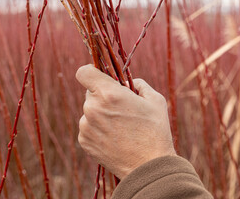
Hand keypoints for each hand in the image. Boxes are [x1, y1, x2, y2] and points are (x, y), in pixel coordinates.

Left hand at [76, 64, 175, 179]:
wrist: (148, 168)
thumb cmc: (155, 131)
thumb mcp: (155, 100)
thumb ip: (138, 84)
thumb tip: (130, 82)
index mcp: (108, 94)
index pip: (84, 72)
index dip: (91, 72)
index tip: (98, 77)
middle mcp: (92, 108)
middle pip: (89, 93)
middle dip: (102, 96)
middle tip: (120, 108)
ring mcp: (86, 126)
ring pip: (89, 111)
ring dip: (100, 114)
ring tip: (119, 127)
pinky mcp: (84, 140)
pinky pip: (87, 127)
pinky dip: (97, 129)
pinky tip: (113, 138)